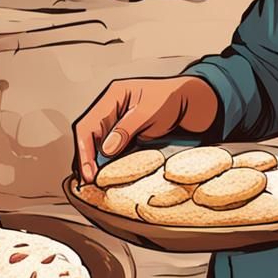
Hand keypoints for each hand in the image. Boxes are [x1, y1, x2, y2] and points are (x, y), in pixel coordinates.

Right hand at [73, 76, 218, 183]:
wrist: (192, 103)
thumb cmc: (173, 98)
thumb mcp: (149, 111)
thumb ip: (126, 129)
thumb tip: (107, 149)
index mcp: (113, 96)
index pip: (88, 124)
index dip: (85, 149)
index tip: (88, 170)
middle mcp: (112, 109)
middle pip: (89, 136)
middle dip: (87, 158)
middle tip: (90, 180)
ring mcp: (119, 122)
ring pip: (98, 144)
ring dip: (96, 162)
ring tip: (96, 180)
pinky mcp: (128, 134)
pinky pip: (112, 148)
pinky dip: (109, 161)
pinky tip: (109, 173)